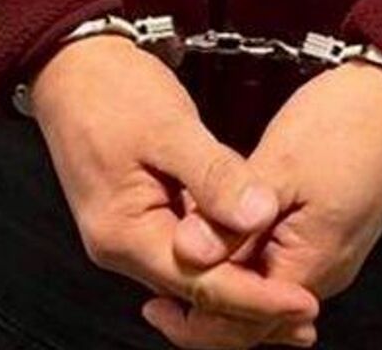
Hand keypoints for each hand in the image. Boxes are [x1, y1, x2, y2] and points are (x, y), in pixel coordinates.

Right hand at [27, 34, 322, 346]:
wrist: (72, 65)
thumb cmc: (113, 90)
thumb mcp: (169, 127)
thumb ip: (215, 175)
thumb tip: (261, 216)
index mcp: (126, 235)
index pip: (202, 286)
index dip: (257, 301)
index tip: (305, 304)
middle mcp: (124, 248)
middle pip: (197, 294)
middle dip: (252, 308)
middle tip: (308, 316)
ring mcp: (131, 234)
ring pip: (194, 275)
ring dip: (241, 286)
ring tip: (292, 297)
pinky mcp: (142, 216)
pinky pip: (187, 249)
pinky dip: (222, 257)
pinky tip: (256, 256)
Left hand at [142, 60, 381, 348]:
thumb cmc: (348, 123)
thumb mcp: (281, 165)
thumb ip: (231, 216)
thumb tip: (186, 253)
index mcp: (311, 266)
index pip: (244, 320)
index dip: (196, 316)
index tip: (153, 303)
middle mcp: (321, 272)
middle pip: (253, 311)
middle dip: (205, 299)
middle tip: (155, 292)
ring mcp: (325, 252)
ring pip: (260, 283)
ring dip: (222, 273)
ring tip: (179, 255)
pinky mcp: (323, 230)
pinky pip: (275, 258)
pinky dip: (242, 253)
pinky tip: (216, 232)